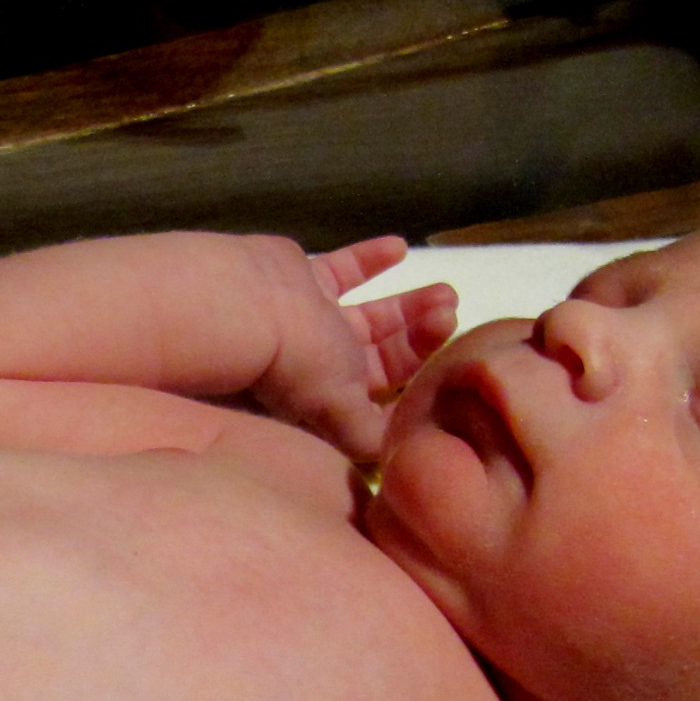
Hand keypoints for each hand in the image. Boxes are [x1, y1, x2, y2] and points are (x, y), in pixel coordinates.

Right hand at [255, 236, 457, 465]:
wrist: (247, 309)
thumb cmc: (299, 367)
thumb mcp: (341, 415)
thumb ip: (370, 436)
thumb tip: (395, 452)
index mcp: (332, 398)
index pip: (384, 392)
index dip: (420, 374)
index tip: (452, 349)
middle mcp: (322, 363)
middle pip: (383, 352)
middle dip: (421, 335)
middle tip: (451, 311)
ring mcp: (313, 319)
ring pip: (371, 314)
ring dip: (409, 304)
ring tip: (445, 289)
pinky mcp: (302, 278)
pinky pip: (345, 269)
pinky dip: (373, 259)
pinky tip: (400, 248)